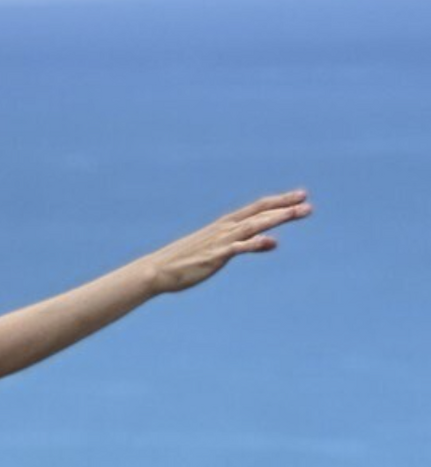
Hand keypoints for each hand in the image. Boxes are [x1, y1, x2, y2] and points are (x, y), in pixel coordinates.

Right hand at [143, 189, 313, 295]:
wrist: (157, 270)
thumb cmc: (186, 260)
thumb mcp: (220, 250)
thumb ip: (248, 244)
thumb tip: (273, 242)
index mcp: (225, 225)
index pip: (258, 208)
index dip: (280, 201)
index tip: (300, 196)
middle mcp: (226, 228)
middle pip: (260, 213)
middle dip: (285, 207)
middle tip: (307, 202)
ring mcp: (221, 241)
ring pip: (255, 225)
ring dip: (278, 218)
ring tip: (299, 213)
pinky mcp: (216, 255)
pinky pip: (239, 248)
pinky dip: (255, 243)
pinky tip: (271, 240)